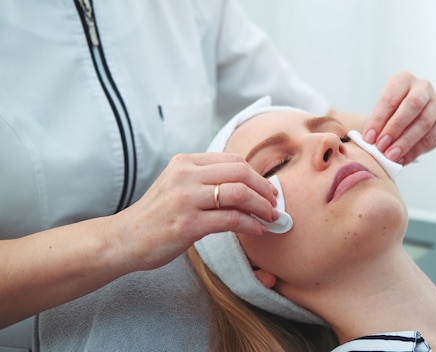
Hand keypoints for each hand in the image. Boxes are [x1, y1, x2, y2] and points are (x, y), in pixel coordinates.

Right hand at [112, 152, 277, 270]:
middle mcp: (185, 175)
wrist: (123, 239)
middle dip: (264, 188)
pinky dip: (251, 224)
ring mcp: (186, 199)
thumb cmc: (155, 216)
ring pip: (239, 193)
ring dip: (261, 206)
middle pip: (240, 173)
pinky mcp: (188, 224)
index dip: (256, 174)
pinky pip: (231, 220)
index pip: (232, 160)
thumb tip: (247, 187)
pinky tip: (258, 230)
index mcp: (185, 162)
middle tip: (274, 203)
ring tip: (271, 217)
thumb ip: (205, 180)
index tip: (267, 188)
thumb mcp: (177, 186)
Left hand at [362, 71, 435, 163]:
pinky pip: (432, 137)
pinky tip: (403, 159)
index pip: (391, 97)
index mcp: (404, 79)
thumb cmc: (390, 114)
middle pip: (412, 106)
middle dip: (395, 128)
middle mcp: (423, 87)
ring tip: (391, 156)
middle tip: (381, 146)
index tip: (369, 138)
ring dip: (406, 142)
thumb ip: (376, 124)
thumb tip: (370, 141)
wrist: (407, 118)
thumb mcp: (381, 112)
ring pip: (424, 122)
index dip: (379, 119)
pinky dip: (415, 151)